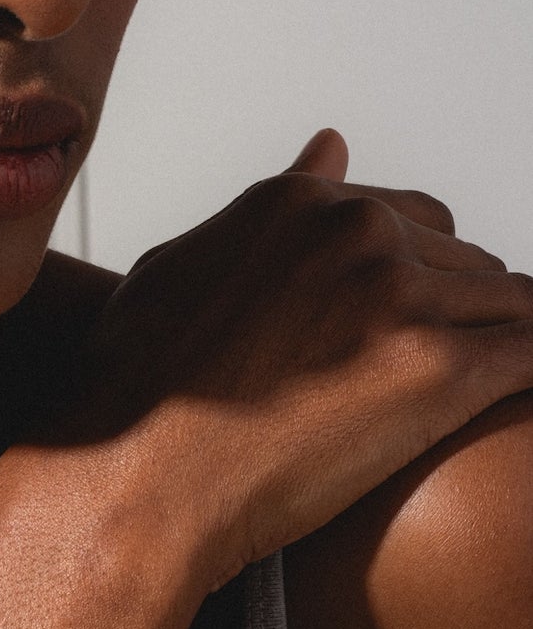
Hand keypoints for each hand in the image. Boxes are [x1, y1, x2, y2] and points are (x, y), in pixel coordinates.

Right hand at [0, 127, 532, 591]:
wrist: (135, 479)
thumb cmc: (135, 389)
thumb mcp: (179, 268)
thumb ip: (267, 211)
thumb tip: (329, 149)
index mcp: (296, 206)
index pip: (408, 214)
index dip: (405, 272)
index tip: (387, 323)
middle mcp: (356, 233)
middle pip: (463, 258)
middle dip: (449, 310)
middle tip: (403, 376)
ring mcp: (403, 297)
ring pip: (508, 303)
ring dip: (488, 347)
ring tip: (439, 402)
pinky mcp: (441, 371)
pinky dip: (525, 373)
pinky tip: (502, 399)